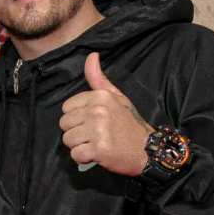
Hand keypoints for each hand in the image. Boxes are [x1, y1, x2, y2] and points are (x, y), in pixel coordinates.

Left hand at [58, 52, 152, 175]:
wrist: (149, 150)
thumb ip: (99, 80)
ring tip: (97, 143)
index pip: (66, 108)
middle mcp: (98, 111)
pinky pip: (75, 155)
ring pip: (68, 140)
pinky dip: (84, 158)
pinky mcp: (98, 149)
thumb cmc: (129, 124)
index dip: (77, 118)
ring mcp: (98, 130)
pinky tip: (97, 154)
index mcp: (100, 97)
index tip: (93, 122)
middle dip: (76, 132)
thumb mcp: (117, 97)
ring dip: (80, 146)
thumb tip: (91, 56)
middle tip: (95, 134)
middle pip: (64, 124)